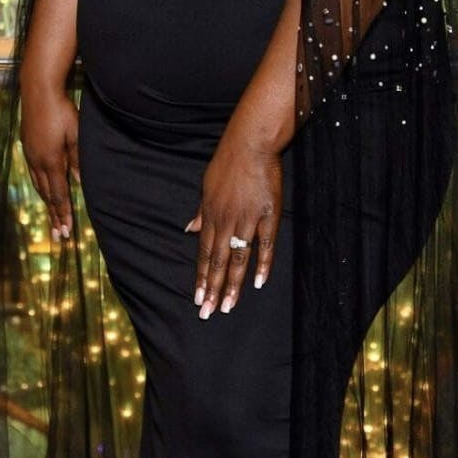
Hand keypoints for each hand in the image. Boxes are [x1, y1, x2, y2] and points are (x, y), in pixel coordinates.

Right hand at [20, 88, 79, 241]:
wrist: (38, 91)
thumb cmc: (61, 110)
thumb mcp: (76, 134)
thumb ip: (78, 158)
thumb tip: (79, 180)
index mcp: (51, 160)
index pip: (59, 194)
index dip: (63, 213)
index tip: (66, 231)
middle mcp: (38, 161)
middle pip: (47, 194)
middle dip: (54, 215)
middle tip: (58, 235)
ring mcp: (30, 154)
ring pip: (39, 185)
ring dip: (46, 203)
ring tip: (52, 217)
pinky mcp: (28, 146)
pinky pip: (34, 173)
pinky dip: (41, 187)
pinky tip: (43, 189)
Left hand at [185, 132, 281, 319]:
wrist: (250, 143)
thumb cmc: (227, 162)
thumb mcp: (206, 186)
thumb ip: (200, 211)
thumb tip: (188, 229)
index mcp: (210, 214)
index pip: (204, 253)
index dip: (202, 277)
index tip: (199, 299)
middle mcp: (226, 220)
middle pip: (218, 261)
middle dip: (213, 289)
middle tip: (209, 313)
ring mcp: (247, 219)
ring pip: (238, 258)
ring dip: (233, 284)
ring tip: (229, 306)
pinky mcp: (268, 215)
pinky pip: (265, 245)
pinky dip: (261, 264)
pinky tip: (257, 282)